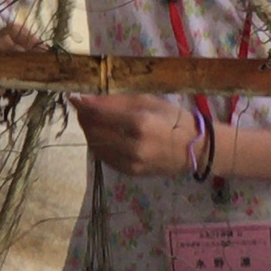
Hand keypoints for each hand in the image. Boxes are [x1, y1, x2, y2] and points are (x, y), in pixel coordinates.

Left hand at [73, 93, 200, 177]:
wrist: (196, 149)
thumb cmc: (174, 119)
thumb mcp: (150, 101)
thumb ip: (119, 101)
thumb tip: (90, 98)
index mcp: (139, 123)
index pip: (100, 113)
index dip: (83, 105)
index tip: (74, 98)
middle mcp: (133, 145)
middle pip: (94, 131)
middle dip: (85, 118)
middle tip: (84, 109)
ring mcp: (131, 162)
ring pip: (96, 146)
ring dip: (90, 132)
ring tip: (92, 121)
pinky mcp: (130, 172)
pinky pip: (105, 157)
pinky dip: (99, 145)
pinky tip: (103, 135)